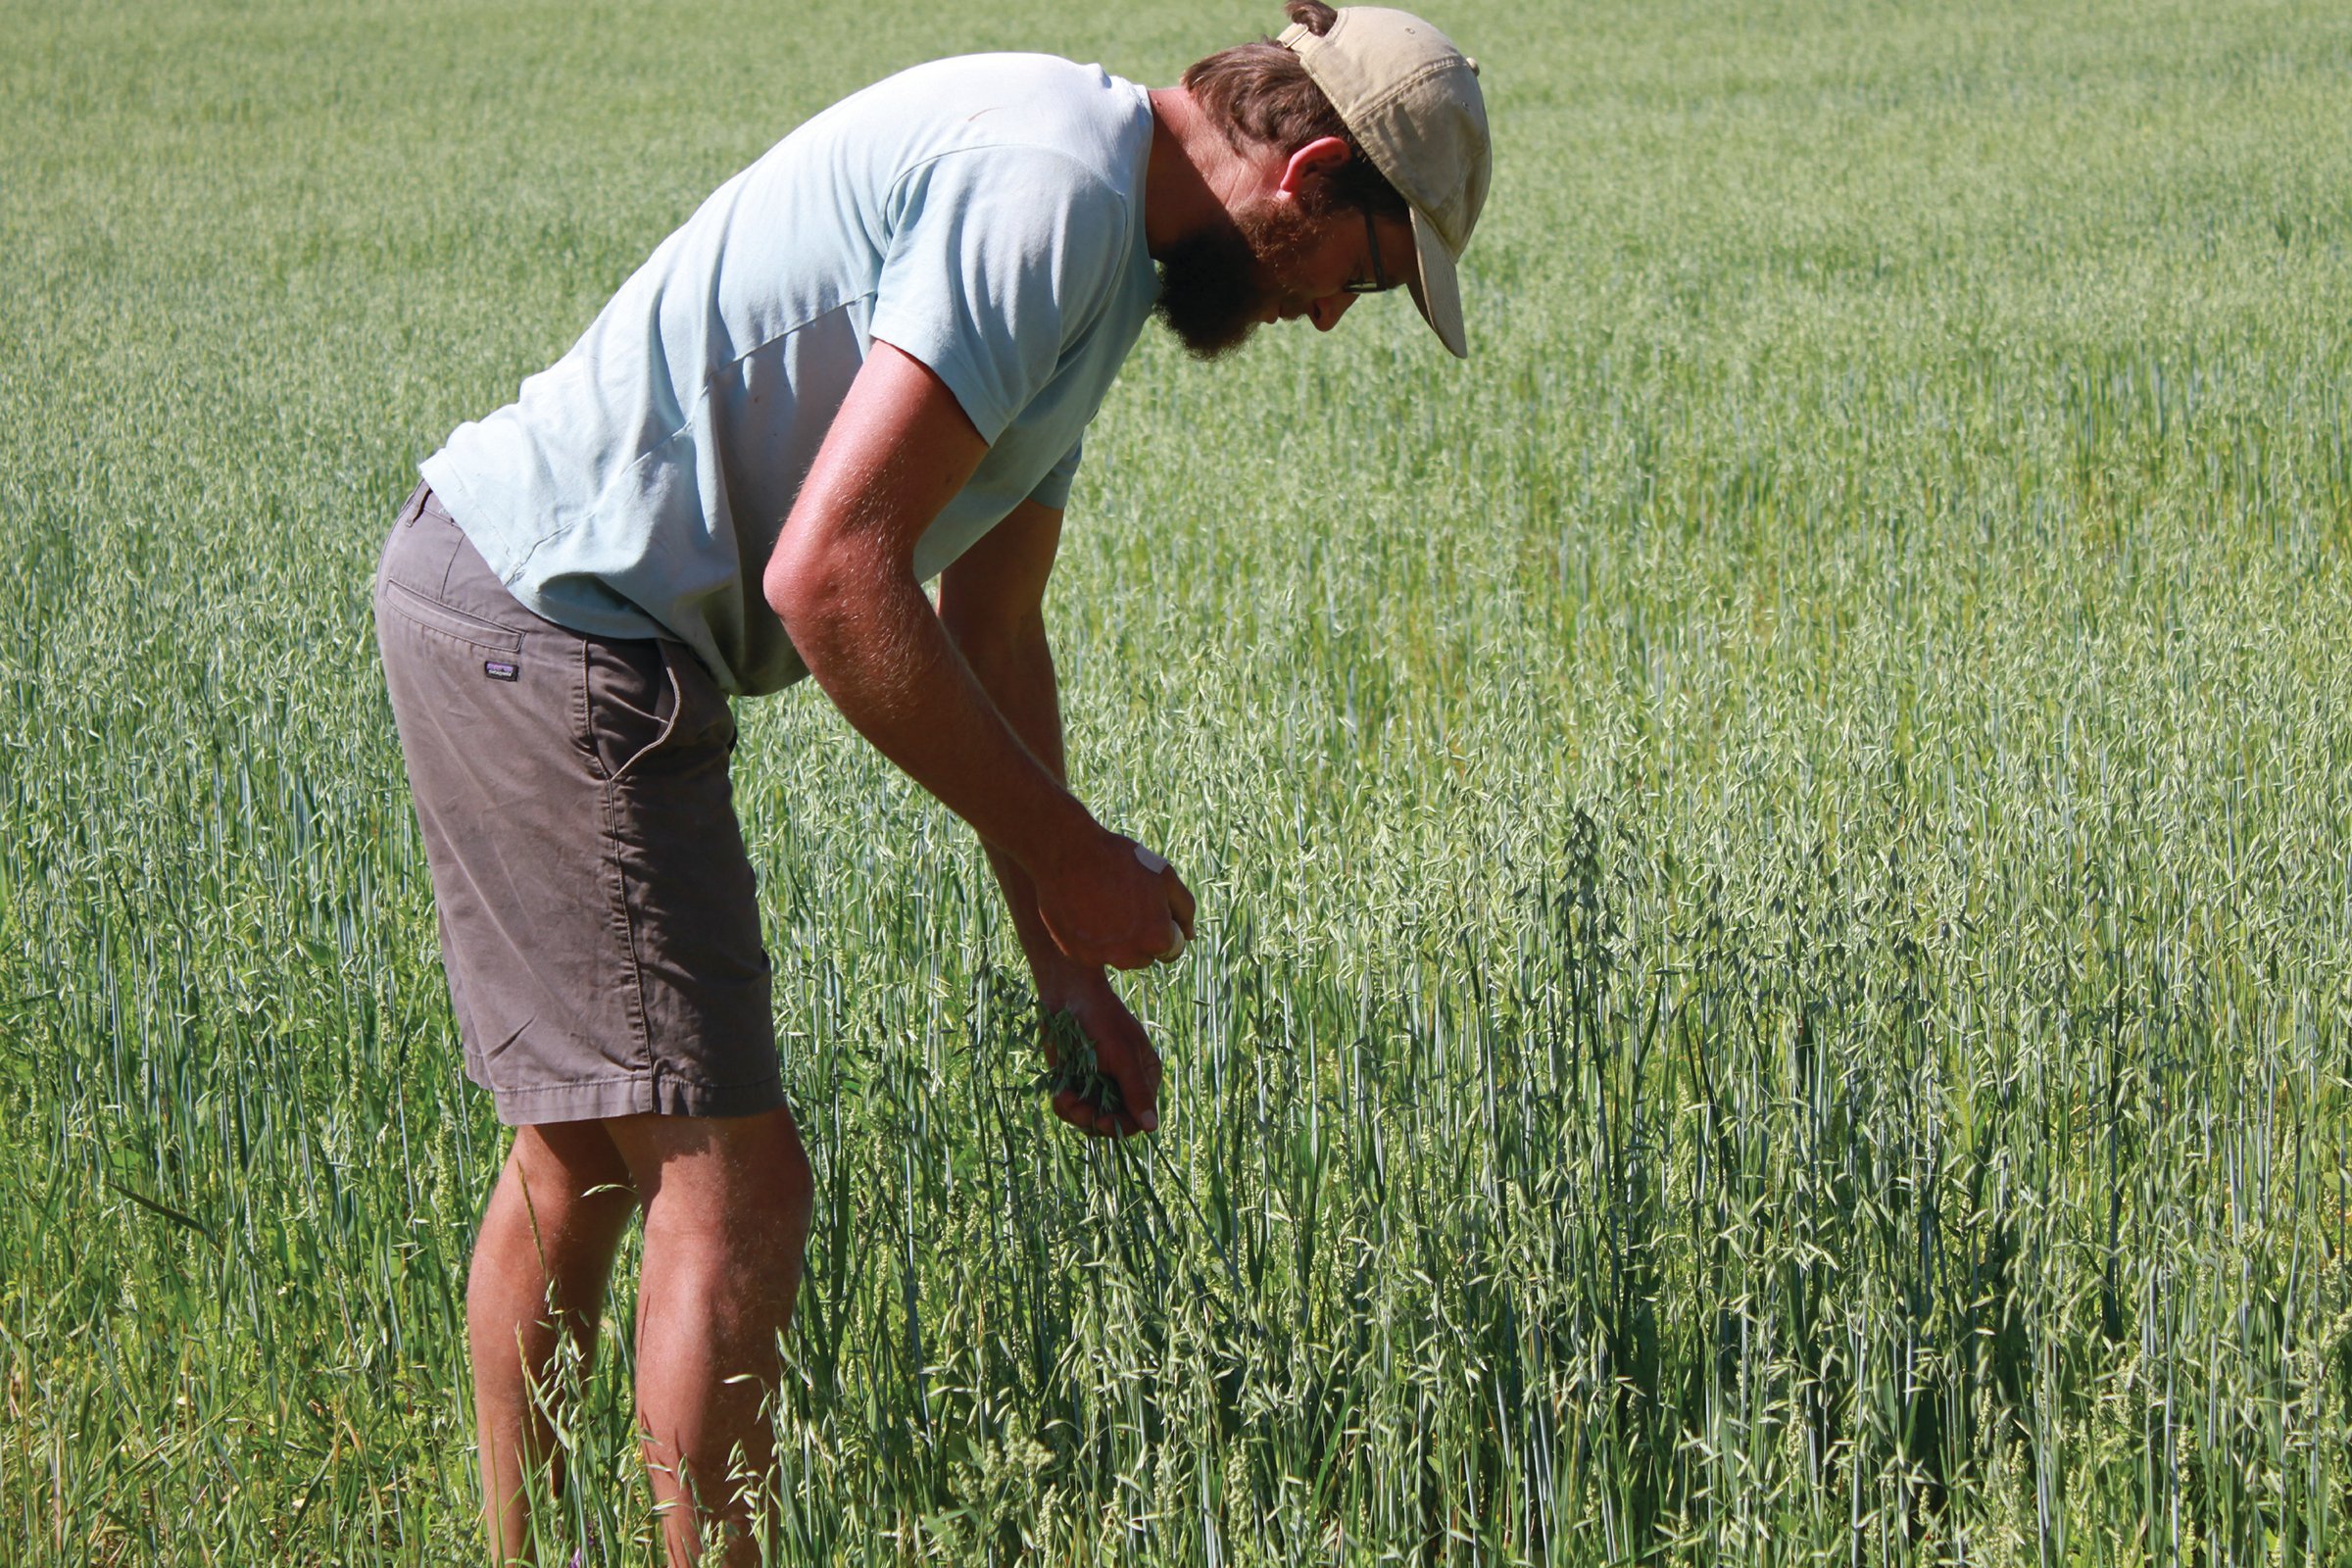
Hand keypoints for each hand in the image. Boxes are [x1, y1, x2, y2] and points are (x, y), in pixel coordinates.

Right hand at [1029, 830, 1195, 970]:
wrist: (1067, 852)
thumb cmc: (1119, 860)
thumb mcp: (1164, 876)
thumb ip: (1184, 908)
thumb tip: (1190, 936)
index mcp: (1157, 938)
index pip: (1171, 949)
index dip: (1162, 927)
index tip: (1147, 906)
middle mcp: (1130, 955)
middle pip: (1144, 956)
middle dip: (1140, 937)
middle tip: (1123, 902)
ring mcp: (1101, 957)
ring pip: (1118, 957)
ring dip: (1116, 940)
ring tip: (1102, 904)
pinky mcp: (1076, 955)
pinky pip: (1093, 954)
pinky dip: (1091, 939)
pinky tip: (1084, 910)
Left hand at [1036, 980, 1162, 1136]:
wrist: (1068, 994)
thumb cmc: (1103, 1018)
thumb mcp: (1124, 1055)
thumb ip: (1136, 1091)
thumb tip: (1153, 1127)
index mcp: (1143, 1077)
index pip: (1138, 1117)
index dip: (1121, 1125)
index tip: (1103, 1121)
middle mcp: (1121, 1085)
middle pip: (1111, 1123)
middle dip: (1093, 1120)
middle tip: (1078, 1109)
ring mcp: (1096, 1085)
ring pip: (1088, 1119)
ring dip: (1075, 1113)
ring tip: (1066, 1096)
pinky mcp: (1073, 1081)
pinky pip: (1069, 1108)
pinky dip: (1063, 1104)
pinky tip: (1060, 1091)